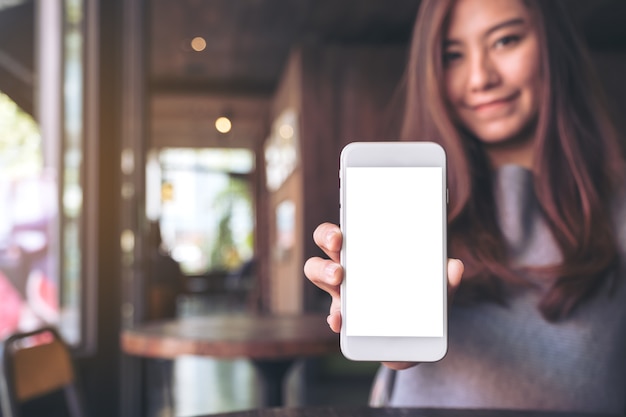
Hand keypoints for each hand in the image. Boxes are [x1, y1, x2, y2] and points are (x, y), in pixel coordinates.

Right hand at [303, 222, 464, 369]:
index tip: (341, 234)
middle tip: (339, 246)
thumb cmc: (419, 304)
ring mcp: (343, 293)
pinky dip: (336, 317)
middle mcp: (349, 267)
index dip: (335, 229)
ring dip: (325, 272)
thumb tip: (455, 266)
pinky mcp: (345, 319)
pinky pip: (333, 315)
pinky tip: (341, 321)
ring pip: (318, 272)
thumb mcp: (436, 291)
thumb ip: (445, 281)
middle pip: (324, 245)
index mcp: (368, 252)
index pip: (344, 232)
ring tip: (339, 279)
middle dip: (326, 240)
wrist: (414, 342)